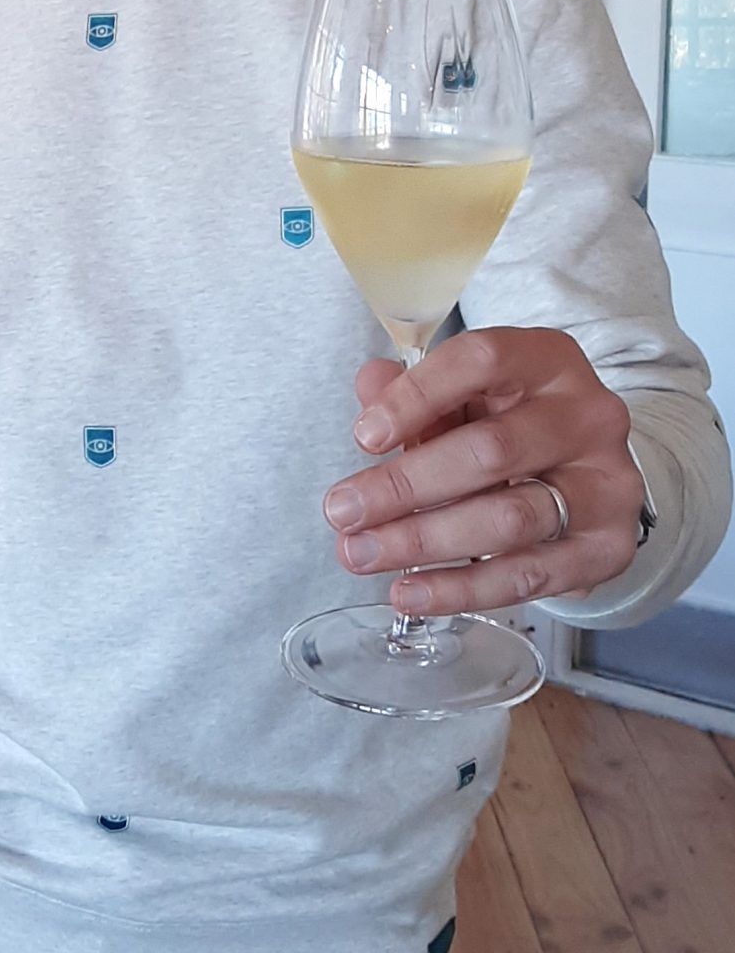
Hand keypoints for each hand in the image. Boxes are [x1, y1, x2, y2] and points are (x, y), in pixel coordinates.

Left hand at [323, 327, 644, 614]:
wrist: (589, 475)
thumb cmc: (511, 424)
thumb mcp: (466, 397)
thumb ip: (416, 391)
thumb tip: (370, 384)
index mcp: (548, 360)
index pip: (482, 361)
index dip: (417, 396)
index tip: (364, 437)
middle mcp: (589, 416)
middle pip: (491, 451)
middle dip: (405, 486)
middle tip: (342, 511)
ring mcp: (606, 483)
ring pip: (509, 517)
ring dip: (424, 542)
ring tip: (362, 554)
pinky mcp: (610, 546)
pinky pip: (529, 575)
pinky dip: (462, 589)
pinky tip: (410, 592)